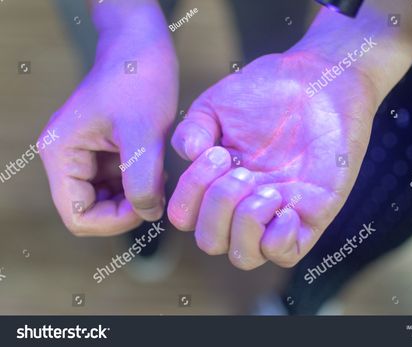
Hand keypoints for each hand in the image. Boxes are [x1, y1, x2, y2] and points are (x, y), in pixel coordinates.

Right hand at [40, 29, 177, 235]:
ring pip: (106, 201)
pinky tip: (155, 168)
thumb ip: (142, 180)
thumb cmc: (138, 79)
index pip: (79, 216)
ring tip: (157, 174)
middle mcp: (66, 158)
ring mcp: (84, 156)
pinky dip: (137, 184)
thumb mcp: (143, 132)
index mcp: (61, 154)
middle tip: (157, 190)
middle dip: (126, 209)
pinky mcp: (101, 152)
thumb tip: (148, 215)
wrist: (141, 47)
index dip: (115, 222)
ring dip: (133, 197)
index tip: (148, 205)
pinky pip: (117, 184)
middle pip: (91, 212)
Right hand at [168, 49, 376, 268]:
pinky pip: (286, 254)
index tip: (218, 153)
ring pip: (244, 257)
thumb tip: (188, 155)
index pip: (186, 216)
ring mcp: (276, 212)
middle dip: (218, 206)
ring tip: (267, 189)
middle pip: (210, 242)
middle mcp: (243, 203)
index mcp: (218, 182)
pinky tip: (284, 203)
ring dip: (245, 224)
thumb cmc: (267, 89)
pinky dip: (277, 239)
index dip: (191, 194)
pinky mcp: (310, 214)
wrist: (318, 80)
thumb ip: (192, 129)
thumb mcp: (217, 104)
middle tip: (242, 170)